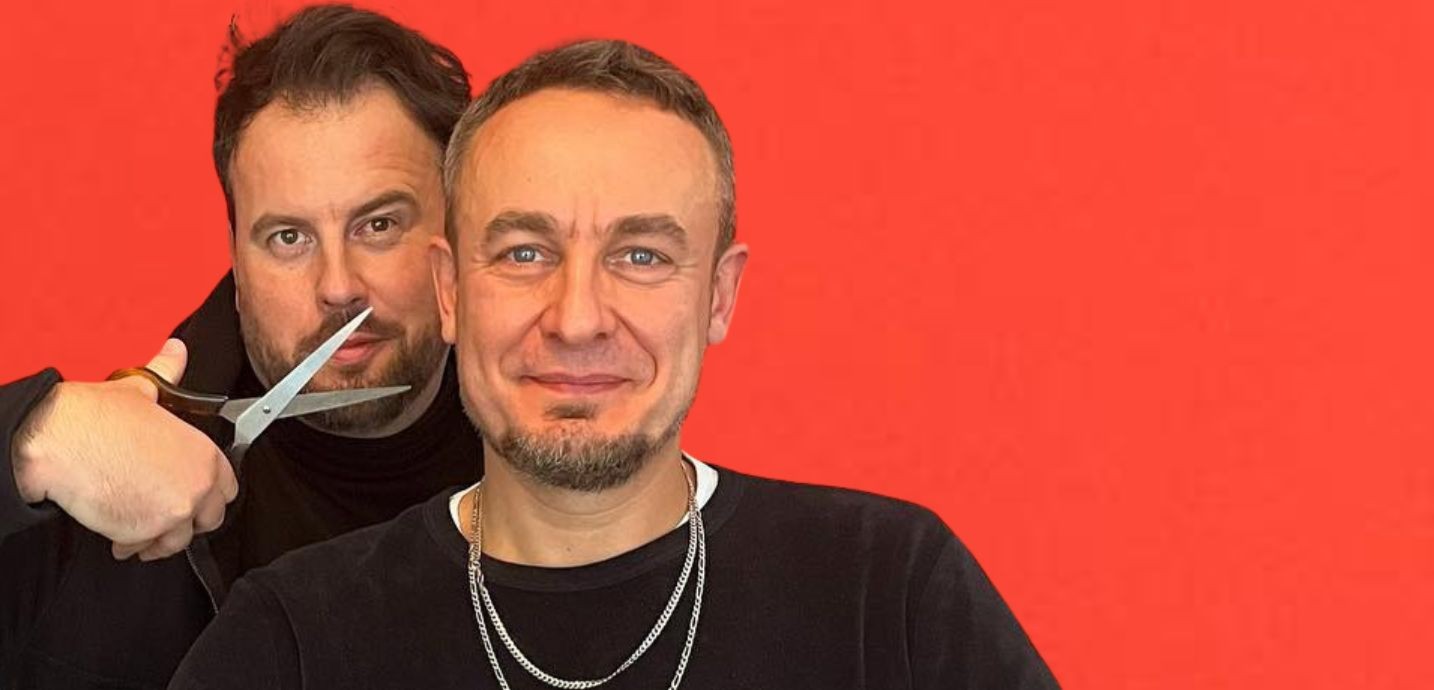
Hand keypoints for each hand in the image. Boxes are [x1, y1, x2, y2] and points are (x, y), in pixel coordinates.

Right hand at [13, 339, 238, 560]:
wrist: (60, 441)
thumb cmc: (97, 417)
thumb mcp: (142, 389)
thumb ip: (167, 374)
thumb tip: (176, 353)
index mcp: (204, 454)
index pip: (228, 488)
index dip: (208, 493)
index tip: (190, 494)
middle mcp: (197, 485)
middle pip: (209, 519)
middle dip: (186, 519)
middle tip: (160, 507)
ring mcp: (174, 512)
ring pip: (177, 541)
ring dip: (157, 535)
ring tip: (136, 520)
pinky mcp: (145, 532)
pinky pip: (144, 549)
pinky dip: (130, 545)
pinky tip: (118, 531)